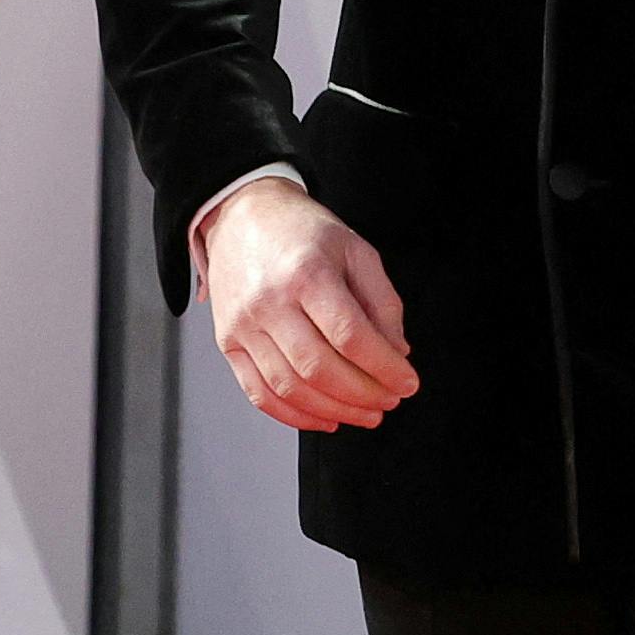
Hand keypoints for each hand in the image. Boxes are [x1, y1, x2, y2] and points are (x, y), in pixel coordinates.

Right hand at [198, 178, 417, 431]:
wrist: (241, 216)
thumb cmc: (303, 233)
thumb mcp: (356, 251)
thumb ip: (382, 303)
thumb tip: (397, 352)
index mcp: (307, 273)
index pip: (350, 336)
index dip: (384, 368)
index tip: (408, 383)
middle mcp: (269, 302)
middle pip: (320, 368)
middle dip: (364, 395)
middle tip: (390, 401)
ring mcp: (243, 325)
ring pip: (290, 387)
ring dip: (335, 411)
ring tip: (366, 414)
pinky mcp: (227, 342)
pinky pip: (259, 393)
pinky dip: (295, 416)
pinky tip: (326, 419)